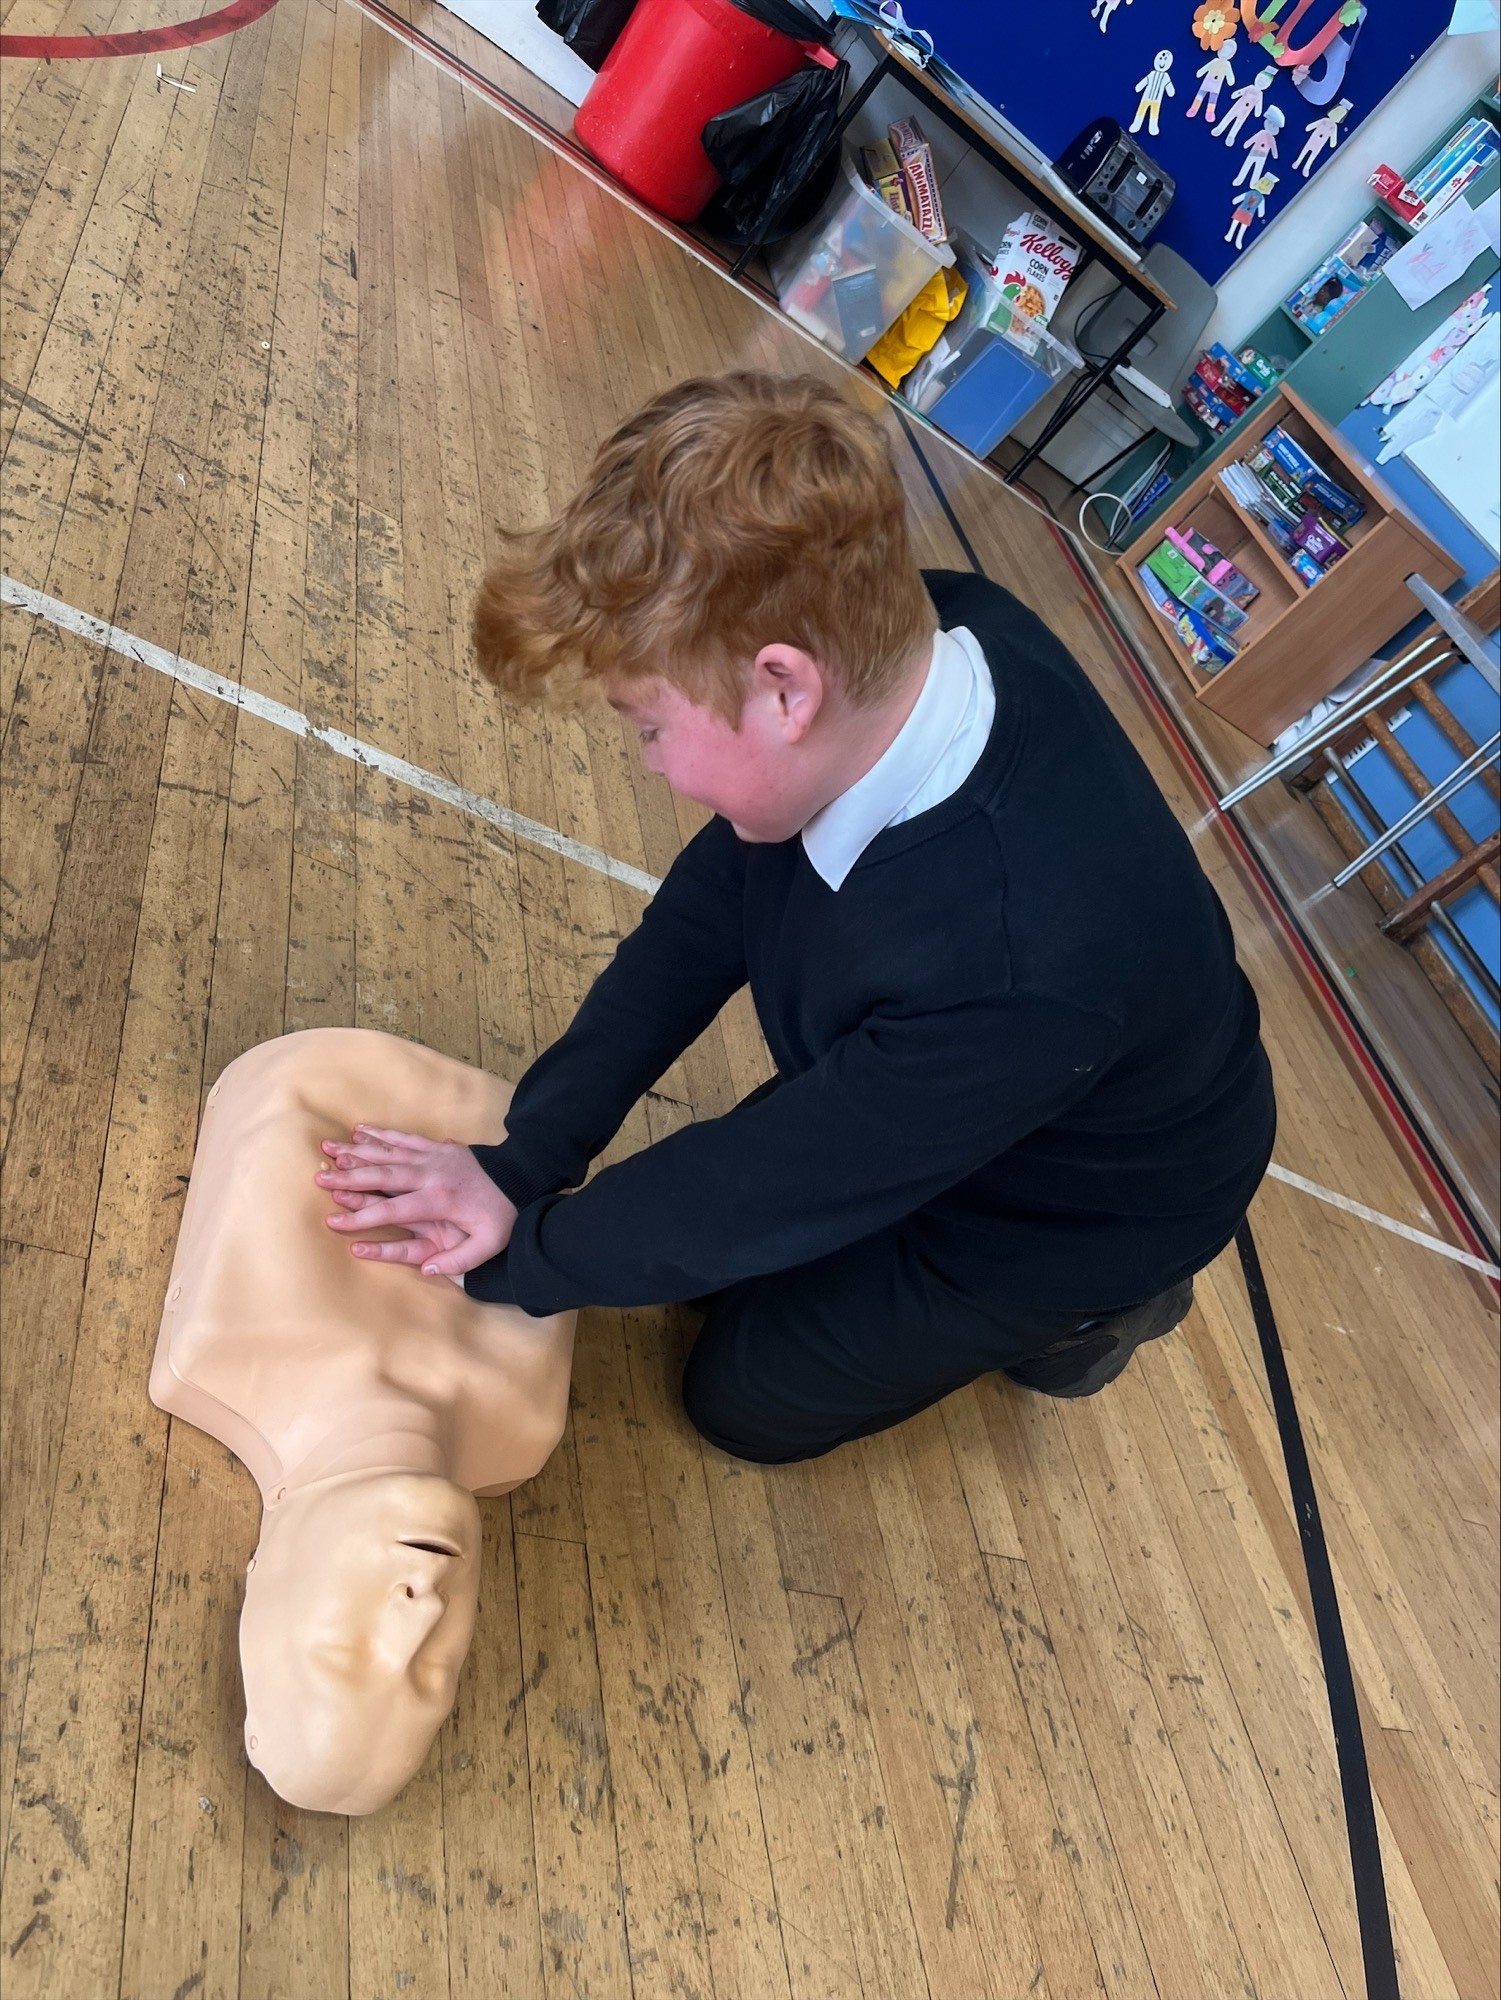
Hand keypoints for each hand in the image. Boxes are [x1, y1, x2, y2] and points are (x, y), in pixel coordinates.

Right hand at [315, 1126, 517, 1277]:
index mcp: (439, 1200)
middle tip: (318, 1177)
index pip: (392, 1210)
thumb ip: (459, 1260)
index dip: (362, 1218)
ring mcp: (432, 1156)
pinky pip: (403, 1138)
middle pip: (382, 1174)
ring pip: (387, 1152)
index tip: (333, 1222)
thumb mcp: (489, 1244)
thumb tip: (427, 1270)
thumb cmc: (503, 1213)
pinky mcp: (437, 1146)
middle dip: (348, 1176)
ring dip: (356, 1150)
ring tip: (327, 1148)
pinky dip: (380, 1133)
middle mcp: (430, 1174)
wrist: (522, 1174)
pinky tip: (360, 1130)